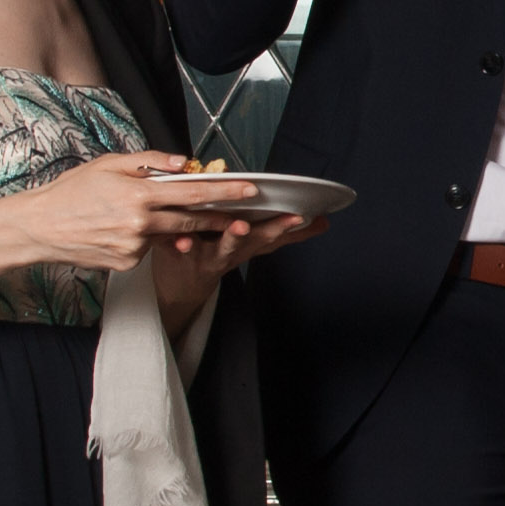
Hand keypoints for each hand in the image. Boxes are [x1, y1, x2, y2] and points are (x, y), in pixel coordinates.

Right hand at [0, 152, 256, 274]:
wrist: (40, 227)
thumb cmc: (72, 191)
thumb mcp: (109, 165)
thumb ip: (149, 163)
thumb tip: (183, 163)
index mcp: (139, 195)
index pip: (193, 192)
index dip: (225, 192)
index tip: (251, 189)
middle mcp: (140, 224)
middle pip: (192, 220)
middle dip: (220, 216)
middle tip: (243, 212)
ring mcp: (134, 247)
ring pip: (170, 235)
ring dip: (181, 227)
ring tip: (181, 217)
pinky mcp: (126, 263)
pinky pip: (148, 248)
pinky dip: (146, 238)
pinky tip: (122, 229)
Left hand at [149, 203, 324, 334]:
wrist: (182, 288)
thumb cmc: (221, 254)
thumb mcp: (255, 245)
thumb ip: (283, 233)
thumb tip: (323, 221)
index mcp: (249, 244)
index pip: (274, 235)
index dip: (291, 228)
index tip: (308, 217)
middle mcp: (232, 252)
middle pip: (255, 242)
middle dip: (271, 230)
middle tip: (281, 221)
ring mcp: (208, 257)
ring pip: (223, 247)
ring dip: (232, 238)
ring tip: (239, 227)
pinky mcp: (182, 257)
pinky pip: (181, 250)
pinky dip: (183, 246)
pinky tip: (183, 240)